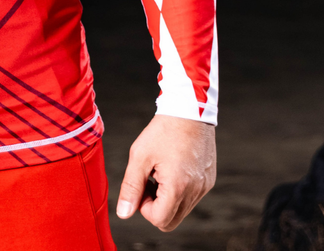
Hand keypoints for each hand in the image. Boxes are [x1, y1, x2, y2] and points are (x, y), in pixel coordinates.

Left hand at [116, 115, 215, 230]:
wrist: (189, 109)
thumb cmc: (162, 131)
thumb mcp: (140, 156)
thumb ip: (131, 187)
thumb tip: (123, 213)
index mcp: (178, 187)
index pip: (159, 220)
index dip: (143, 207)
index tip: (141, 184)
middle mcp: (195, 191)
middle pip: (171, 221)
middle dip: (155, 206)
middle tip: (148, 180)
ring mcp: (204, 187)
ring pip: (182, 210)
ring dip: (166, 198)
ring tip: (159, 171)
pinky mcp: (208, 180)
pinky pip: (192, 197)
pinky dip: (179, 190)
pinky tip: (172, 167)